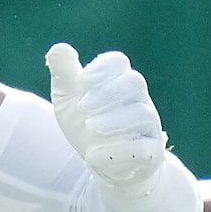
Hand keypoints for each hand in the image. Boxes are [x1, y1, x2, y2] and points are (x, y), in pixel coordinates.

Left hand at [46, 43, 166, 188]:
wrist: (99, 163)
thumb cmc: (85, 123)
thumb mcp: (68, 99)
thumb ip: (64, 74)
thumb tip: (59, 48)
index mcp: (118, 80)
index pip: (118, 63)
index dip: (103, 68)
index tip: (82, 81)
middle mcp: (138, 99)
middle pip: (135, 83)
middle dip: (109, 93)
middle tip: (82, 107)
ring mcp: (148, 125)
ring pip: (143, 114)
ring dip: (116, 120)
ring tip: (91, 127)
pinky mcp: (152, 153)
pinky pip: (147, 149)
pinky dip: (121, 151)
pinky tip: (94, 155)